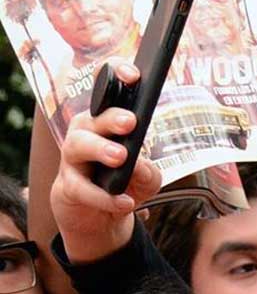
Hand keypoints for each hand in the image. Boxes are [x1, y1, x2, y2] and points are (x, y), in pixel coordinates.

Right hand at [50, 64, 161, 263]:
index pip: (105, 93)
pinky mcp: (70, 187)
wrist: (100, 218)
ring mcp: (74, 160)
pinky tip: (125, 201)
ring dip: (100, 149)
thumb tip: (140, 165)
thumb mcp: (147, 179)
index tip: (133, 75)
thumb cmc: (123, 186)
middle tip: (130, 121)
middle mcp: (85, 134)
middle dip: (110, 117)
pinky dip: (105, 197)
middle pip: (91, 118)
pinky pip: (83, 189)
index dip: (115, 78)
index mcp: (104, 124)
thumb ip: (149, 171)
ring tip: (121, 157)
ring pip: (78, 146)